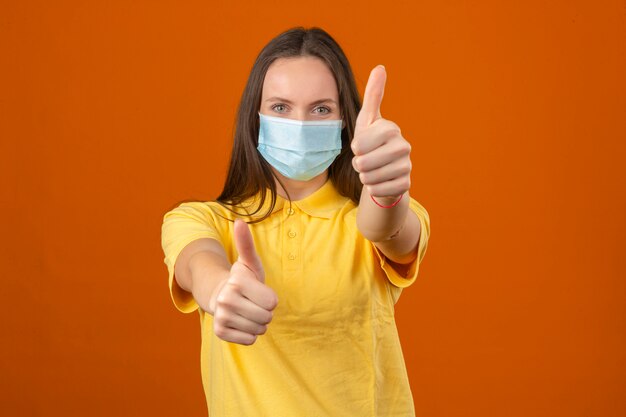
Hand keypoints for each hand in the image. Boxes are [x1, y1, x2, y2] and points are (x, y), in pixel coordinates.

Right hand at [209, 219, 277, 344]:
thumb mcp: (249, 262)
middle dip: (265, 312)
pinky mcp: (220, 332)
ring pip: (259, 329)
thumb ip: (247, 243)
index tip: (259, 292)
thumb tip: (239, 221)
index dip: (271, 298)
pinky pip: (250, 339)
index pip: (273, 302)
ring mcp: (221, 317)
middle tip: (254, 303)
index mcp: (237, 282)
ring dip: (258, 323)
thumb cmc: (242, 279)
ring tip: (248, 312)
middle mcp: (226, 300)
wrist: (220, 296)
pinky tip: (242, 322)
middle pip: (267, 317)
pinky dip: (250, 334)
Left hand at [351, 65, 411, 200]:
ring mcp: (406, 166)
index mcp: (391, 129)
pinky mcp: (405, 185)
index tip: (362, 145)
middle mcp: (403, 146)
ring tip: (372, 170)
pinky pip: (377, 190)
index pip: (359, 145)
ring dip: (365, 177)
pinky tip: (380, 181)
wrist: (385, 171)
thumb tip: (380, 67)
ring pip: (369, 178)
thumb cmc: (372, 142)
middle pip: (363, 163)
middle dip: (358, 165)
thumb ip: (372, 95)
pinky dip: (373, 188)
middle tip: (366, 160)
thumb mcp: (367, 120)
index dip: (355, 149)